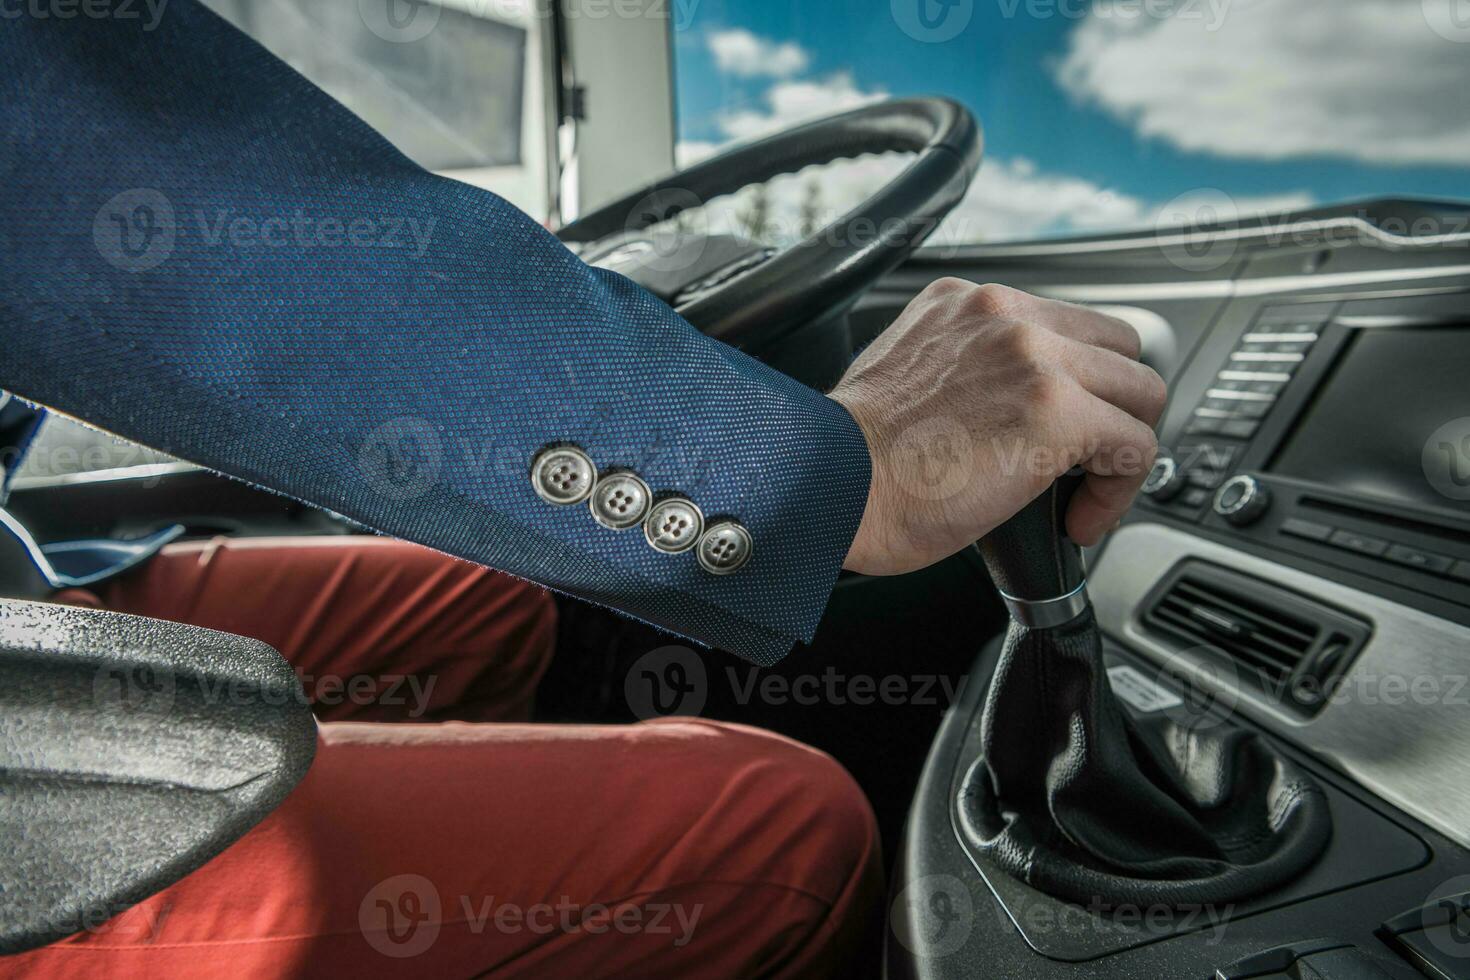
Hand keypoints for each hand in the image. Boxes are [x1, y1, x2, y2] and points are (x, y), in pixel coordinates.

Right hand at [830, 279, 1165, 575]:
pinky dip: (1117, 491)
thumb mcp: (899, 376)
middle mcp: (1005, 315)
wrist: (826, 484)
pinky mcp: (1058, 413)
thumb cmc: (845, 458)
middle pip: (1117, 347)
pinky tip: (1078, 521)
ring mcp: (1036, 359)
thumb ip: (953, 371)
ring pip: (1140, 391)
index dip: (1075, 384)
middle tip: (1085, 460)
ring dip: (1121, 446)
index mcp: (966, 304)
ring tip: (1085, 493)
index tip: (1056, 433)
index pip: (1061, 325)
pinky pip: (1135, 446)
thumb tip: (983, 414)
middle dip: (1111, 406)